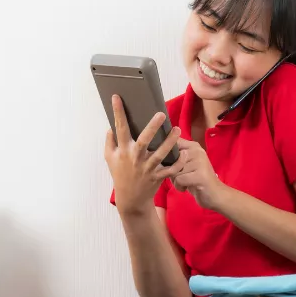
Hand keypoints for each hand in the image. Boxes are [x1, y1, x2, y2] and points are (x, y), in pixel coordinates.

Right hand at [104, 95, 182, 215]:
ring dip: (170, 142)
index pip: (119, 128)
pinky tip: (185, 153)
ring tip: (177, 130)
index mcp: (123, 151)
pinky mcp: (157, 177)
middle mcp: (134, 158)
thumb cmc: (120, 175)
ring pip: (160, 154)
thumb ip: (109, 142)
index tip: (117, 97)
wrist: (131, 199)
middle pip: (143, 141)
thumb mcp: (110, 159)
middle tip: (161, 114)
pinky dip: (178, 163)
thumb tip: (111, 127)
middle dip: (152, 127)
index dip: (118, 112)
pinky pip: (170, 169)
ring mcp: (147, 168)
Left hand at [171, 139, 230, 211]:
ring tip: (185, 183)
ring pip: (174, 171)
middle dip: (171, 171)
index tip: (168, 163)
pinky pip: (179, 180)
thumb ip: (174, 157)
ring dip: (175, 181)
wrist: (216, 195)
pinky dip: (179, 187)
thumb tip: (156, 152)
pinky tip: (186, 188)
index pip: (172, 142)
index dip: (165, 153)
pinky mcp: (200, 175)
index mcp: (193, 146)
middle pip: (171, 159)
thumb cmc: (196, 180)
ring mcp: (200, 162)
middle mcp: (197, 151)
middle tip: (180, 177)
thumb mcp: (186, 165)